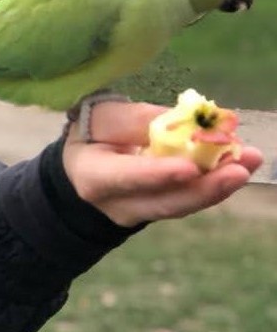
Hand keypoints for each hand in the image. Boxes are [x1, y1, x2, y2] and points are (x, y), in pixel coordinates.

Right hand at [62, 101, 263, 226]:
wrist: (82, 165)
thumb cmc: (89, 134)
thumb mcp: (99, 117)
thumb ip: (135, 119)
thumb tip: (181, 122)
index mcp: (93, 177)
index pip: (127, 177)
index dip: (158, 174)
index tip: (190, 168)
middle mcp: (118, 205)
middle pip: (165, 202)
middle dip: (205, 187)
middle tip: (240, 168)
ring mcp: (142, 214)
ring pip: (182, 205)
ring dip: (219, 184)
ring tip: (250, 160)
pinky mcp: (161, 210)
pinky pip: (189, 199)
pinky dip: (214, 182)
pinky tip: (238, 164)